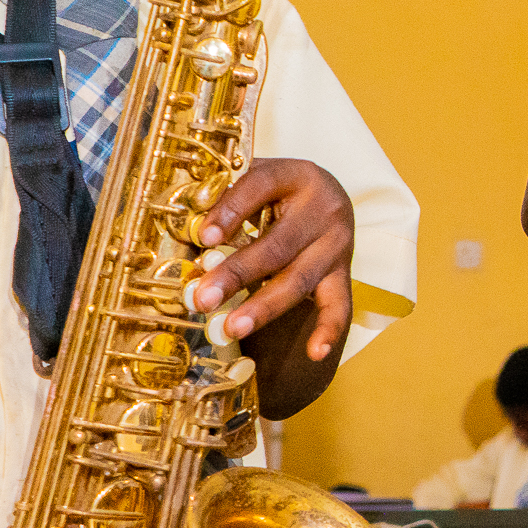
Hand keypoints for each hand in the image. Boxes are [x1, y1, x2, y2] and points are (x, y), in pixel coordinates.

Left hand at [190, 159, 355, 361]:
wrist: (329, 197)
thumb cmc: (278, 191)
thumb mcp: (256, 181)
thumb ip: (225, 197)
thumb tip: (183, 228)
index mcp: (297, 175)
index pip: (262, 186)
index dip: (231, 210)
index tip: (203, 237)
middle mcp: (324, 208)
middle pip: (278, 245)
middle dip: (238, 274)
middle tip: (204, 298)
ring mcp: (337, 244)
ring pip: (300, 279)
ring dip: (264, 306)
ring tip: (232, 327)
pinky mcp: (344, 272)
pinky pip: (340, 304)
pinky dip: (329, 329)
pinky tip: (314, 352)